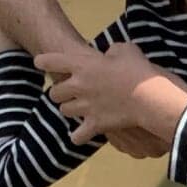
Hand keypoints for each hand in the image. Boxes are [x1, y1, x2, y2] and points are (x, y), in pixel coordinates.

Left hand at [35, 42, 186, 154]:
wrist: (148, 96)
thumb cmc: (137, 69)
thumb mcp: (124, 49)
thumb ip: (111, 51)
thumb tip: (108, 57)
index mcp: (83, 65)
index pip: (54, 61)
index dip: (44, 61)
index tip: (38, 62)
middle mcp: (78, 86)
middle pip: (54, 92)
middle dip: (60, 92)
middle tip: (69, 91)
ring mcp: (84, 107)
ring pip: (63, 111)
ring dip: (69, 109)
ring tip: (79, 108)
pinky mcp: (94, 125)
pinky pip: (76, 136)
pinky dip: (78, 136)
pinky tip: (82, 133)